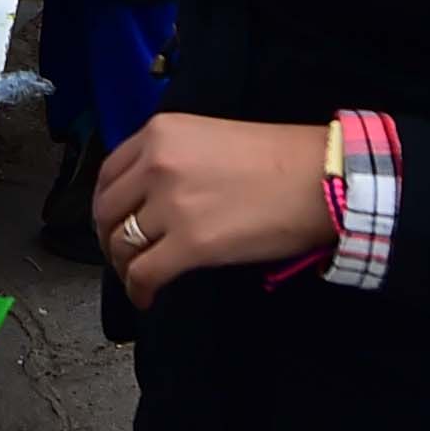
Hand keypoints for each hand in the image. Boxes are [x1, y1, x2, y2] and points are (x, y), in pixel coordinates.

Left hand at [94, 115, 335, 301]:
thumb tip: (151, 197)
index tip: (112, 220)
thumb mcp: (212, 139)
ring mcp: (171, 204)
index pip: (109, 173)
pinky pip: (144, 273)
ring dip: (124, 266)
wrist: (323, 178)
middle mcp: (157, 163)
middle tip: (121, 254)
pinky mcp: (190, 243)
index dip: (106, 204)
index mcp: (161, 133)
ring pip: (121, 244)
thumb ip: (174, 159)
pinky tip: (147, 297)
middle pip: (107, 210)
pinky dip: (139, 290)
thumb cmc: (282, 159)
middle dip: (108, 238)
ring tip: (137, 277)